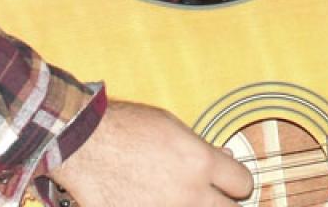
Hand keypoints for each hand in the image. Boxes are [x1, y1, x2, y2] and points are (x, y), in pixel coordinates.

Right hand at [49, 100, 252, 206]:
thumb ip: (203, 149)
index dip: (238, 182)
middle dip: (223, 202)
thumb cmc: (127, 129)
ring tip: (178, 196)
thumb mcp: (173, 129)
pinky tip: (152, 200)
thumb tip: (226, 159)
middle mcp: (188, 194)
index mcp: (200, 163)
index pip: (242, 183)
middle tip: (212, 196)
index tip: (231, 182)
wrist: (84, 145)